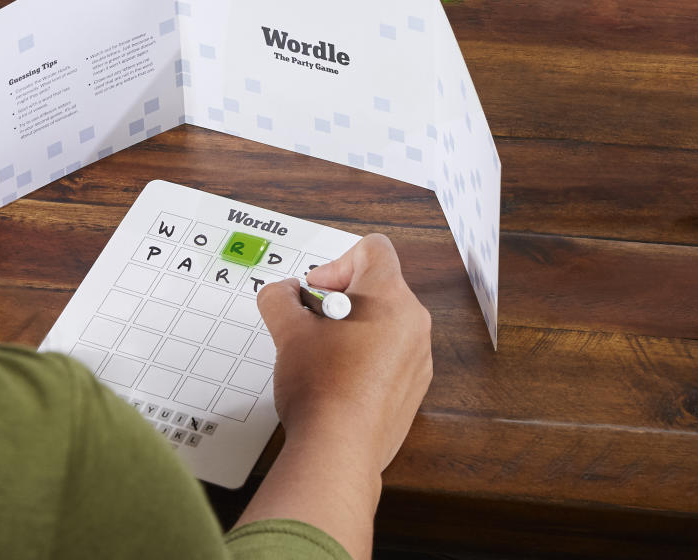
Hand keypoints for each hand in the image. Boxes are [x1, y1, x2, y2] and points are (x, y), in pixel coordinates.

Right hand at [256, 233, 431, 472]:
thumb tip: (282, 293)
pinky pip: (391, 353)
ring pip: (384, 320)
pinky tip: (338, 379)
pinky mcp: (414, 386)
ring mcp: (418, 356)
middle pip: (377, 284)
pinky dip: (366, 356)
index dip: (337, 262)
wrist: (338, 451)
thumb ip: (279, 297)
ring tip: (322, 354)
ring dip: (352, 327)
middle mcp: (413, 321)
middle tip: (312, 323)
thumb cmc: (320, 387)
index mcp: (389, 296)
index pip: (373, 248)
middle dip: (340, 298)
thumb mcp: (287, 330)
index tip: (317, 293)